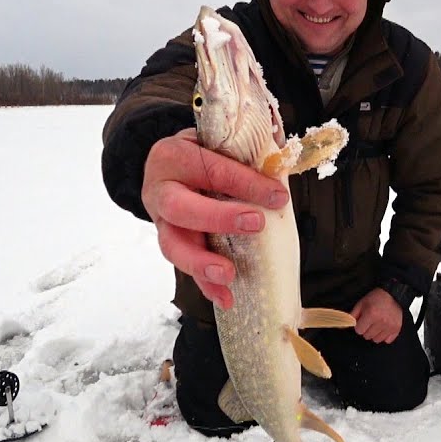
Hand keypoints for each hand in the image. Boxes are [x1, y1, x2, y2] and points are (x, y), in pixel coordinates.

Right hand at [141, 128, 287, 308]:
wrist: (167, 166)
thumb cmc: (201, 154)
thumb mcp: (217, 144)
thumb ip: (243, 153)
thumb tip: (281, 164)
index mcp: (174, 156)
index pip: (212, 169)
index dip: (246, 183)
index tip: (278, 197)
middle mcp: (160, 189)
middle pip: (180, 207)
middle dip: (218, 218)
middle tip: (255, 223)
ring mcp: (160, 220)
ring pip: (172, 245)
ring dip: (201, 263)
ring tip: (229, 276)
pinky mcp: (168, 242)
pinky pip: (183, 267)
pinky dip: (204, 284)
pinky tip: (225, 297)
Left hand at [351, 288, 403, 343]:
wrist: (392, 294)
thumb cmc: (376, 298)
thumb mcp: (361, 303)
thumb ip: (352, 315)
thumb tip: (345, 325)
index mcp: (371, 314)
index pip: (359, 330)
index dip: (359, 325)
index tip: (363, 320)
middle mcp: (381, 321)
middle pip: (367, 336)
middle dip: (366, 329)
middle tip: (370, 321)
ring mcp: (390, 326)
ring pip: (376, 340)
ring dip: (375, 334)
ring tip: (377, 324)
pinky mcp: (396, 329)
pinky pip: (387, 340)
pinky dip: (384, 336)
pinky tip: (384, 328)